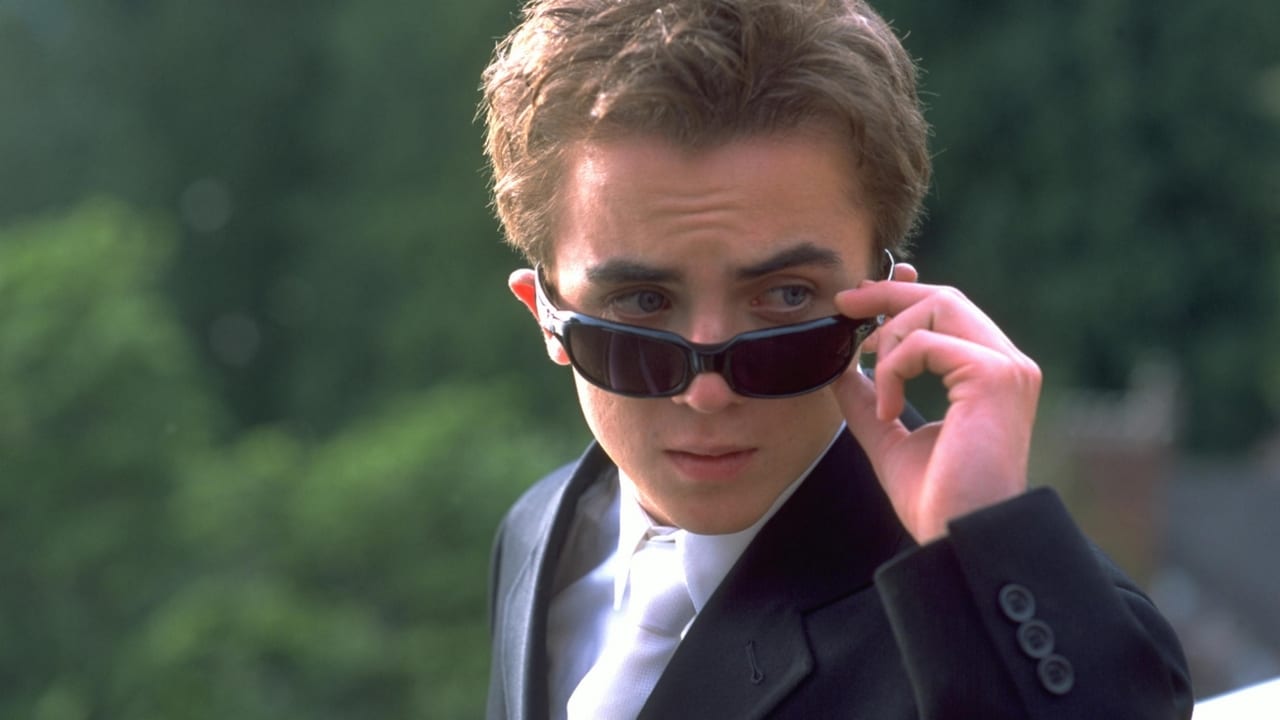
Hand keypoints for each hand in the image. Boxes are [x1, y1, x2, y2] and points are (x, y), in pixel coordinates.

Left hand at [831, 266, 1040, 542]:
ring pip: (937, 306)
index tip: (862, 297)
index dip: (906, 291)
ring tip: (874, 382)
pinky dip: (892, 369)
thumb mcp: (891, 438)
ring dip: (888, 337)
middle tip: (844, 303)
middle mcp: (1007, 364)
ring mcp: (1006, 367)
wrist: (960, 537)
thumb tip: (841, 370)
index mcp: (991, 376)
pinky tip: (888, 408)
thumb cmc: (938, 501)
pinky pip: (924, 342)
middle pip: (944, 297)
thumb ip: (870, 400)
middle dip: (887, 294)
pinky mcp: (993, 376)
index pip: (951, 310)